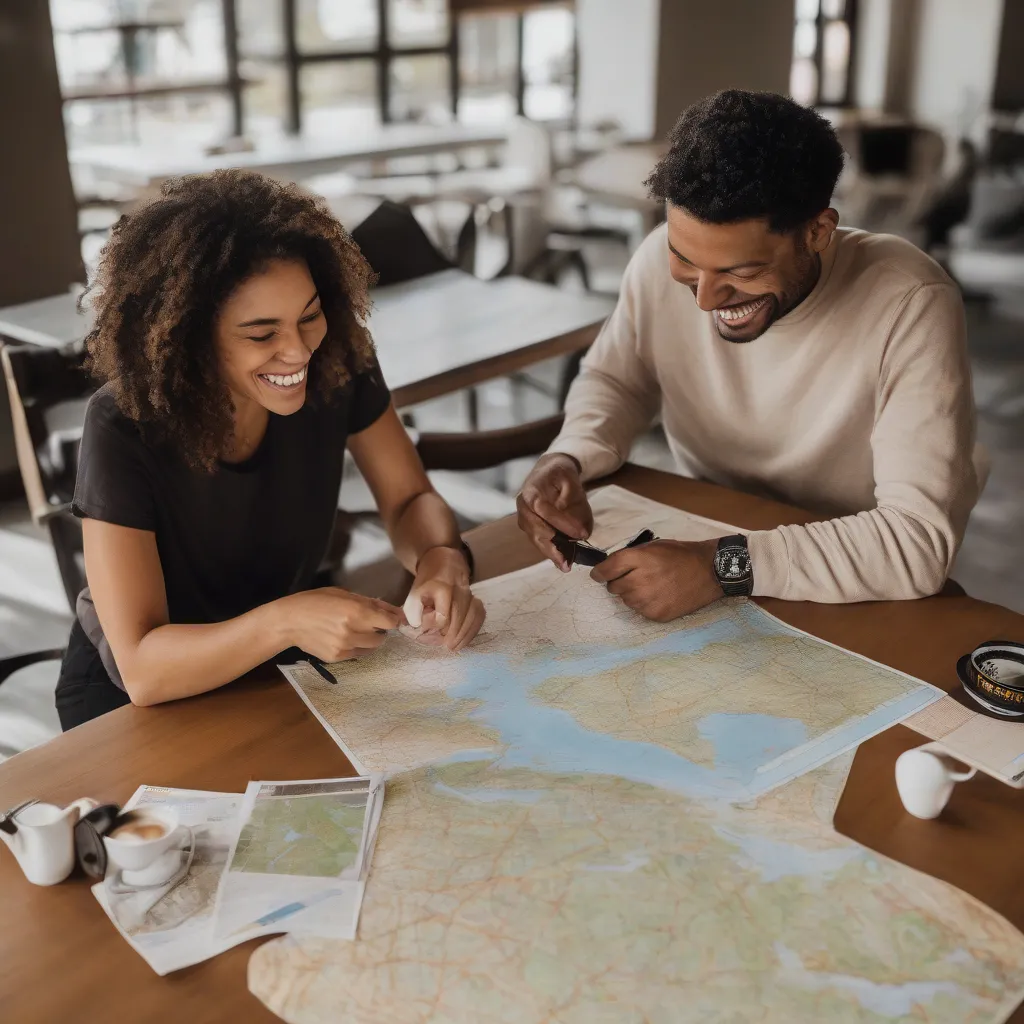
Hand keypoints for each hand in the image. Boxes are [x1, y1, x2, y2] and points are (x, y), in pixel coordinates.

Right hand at [278, 587, 402, 662]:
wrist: (289, 622)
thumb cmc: (315, 601)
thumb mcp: (343, 594)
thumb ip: (370, 602)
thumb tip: (393, 610)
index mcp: (356, 611)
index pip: (390, 622)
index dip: (393, 620)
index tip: (391, 618)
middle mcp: (353, 631)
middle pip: (382, 637)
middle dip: (380, 630)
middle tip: (368, 623)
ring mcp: (345, 646)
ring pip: (372, 647)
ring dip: (370, 639)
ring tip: (356, 630)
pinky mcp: (337, 658)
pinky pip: (357, 654)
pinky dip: (357, 647)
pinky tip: (344, 638)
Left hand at [405, 546, 484, 651]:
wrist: (444, 561)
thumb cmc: (427, 580)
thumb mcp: (414, 590)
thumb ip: (413, 609)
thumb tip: (417, 626)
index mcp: (442, 585)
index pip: (442, 613)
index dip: (434, 625)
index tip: (424, 628)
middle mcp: (459, 588)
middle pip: (460, 616)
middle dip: (452, 634)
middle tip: (445, 646)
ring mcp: (470, 593)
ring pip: (472, 616)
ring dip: (464, 634)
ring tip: (454, 646)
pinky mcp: (476, 598)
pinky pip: (479, 616)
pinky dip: (473, 630)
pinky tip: (464, 639)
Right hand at [516, 453, 593, 571]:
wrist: (547, 471)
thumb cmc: (560, 474)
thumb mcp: (570, 478)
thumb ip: (573, 499)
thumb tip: (579, 527)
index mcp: (531, 492)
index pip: (544, 510)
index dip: (562, 523)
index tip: (581, 534)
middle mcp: (523, 506)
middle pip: (536, 530)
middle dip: (553, 547)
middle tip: (569, 562)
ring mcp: (524, 518)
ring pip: (536, 539)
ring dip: (551, 553)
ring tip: (565, 566)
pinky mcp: (528, 526)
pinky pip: (538, 540)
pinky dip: (550, 551)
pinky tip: (562, 561)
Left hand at [590, 539, 722, 621]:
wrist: (710, 571)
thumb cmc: (681, 555)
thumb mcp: (653, 546)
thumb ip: (630, 556)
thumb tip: (610, 567)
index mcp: (636, 559)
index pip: (605, 570)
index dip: (599, 573)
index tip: (598, 575)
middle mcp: (638, 581)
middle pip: (613, 588)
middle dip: (620, 582)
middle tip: (637, 577)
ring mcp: (647, 600)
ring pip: (626, 600)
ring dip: (633, 594)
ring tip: (652, 586)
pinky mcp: (655, 614)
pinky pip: (640, 611)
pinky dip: (645, 604)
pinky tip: (660, 595)